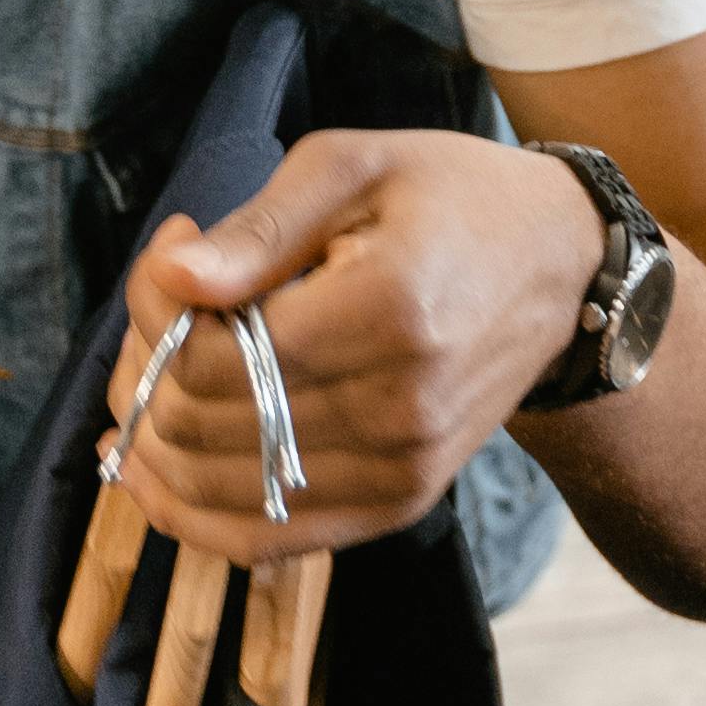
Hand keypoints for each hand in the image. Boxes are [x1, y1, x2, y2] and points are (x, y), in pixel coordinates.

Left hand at [104, 131, 604, 565]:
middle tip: (163, 308)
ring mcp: (404, 468)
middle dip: (147, 369)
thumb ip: (259, 228)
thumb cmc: (449, 198)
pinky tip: (154, 471)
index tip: (173, 252)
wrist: (558, 267)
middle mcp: (401, 409)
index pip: (216, 357)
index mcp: (389, 311)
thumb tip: (173, 278)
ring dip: (156, 442)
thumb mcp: (353, 166)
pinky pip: (268, 539)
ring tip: (156, 373)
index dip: (157, 310)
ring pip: (221, 491)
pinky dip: (195, 513)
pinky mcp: (401, 502)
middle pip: (208, 427)